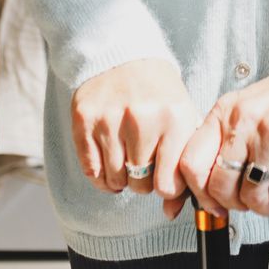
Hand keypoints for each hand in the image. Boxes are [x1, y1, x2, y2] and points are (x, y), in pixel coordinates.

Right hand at [68, 57, 201, 200]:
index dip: (165, 188)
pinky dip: (100, 175)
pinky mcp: (84, 120)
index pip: (168, 184)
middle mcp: (142, 119)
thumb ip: (183, 166)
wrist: (126, 54)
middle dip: (143, 180)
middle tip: (144, 160)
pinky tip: (109, 158)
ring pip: (114, 180)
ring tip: (127, 157)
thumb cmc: (160, 94)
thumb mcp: (183, 119)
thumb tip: (171, 213)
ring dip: (121, 178)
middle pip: (140, 185)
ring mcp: (110, 119)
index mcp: (175, 118)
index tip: (163, 177)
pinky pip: (91, 171)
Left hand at [164, 55, 268, 220]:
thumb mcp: (248, 107)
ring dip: (264, 207)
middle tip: (248, 202)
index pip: (190, 163)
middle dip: (233, 205)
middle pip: (218, 186)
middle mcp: (241, 123)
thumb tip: (214, 184)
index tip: (213, 204)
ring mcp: (268, 135)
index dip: (198, 193)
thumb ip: (228, 138)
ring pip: (250, 195)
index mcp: (223, 113)